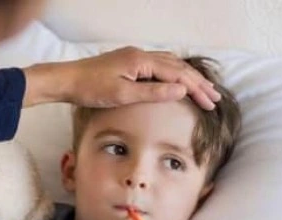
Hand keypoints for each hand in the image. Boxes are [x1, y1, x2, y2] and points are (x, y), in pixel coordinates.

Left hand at [23, 47, 221, 109]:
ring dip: (187, 77)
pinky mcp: (128, 63)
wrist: (67, 81)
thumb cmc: (91, 89)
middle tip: (215, 98)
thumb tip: (181, 90)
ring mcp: (134, 57)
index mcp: (142, 61)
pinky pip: (158, 65)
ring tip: (203, 89)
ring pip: (169, 64)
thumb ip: (154, 92)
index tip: (210, 103)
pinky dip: (173, 73)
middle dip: (198, 83)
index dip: (197, 89)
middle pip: (177, 67)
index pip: (178, 74)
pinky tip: (176, 80)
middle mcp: (141, 55)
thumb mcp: (123, 95)